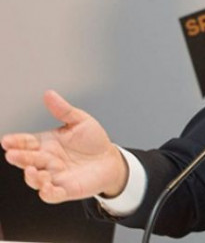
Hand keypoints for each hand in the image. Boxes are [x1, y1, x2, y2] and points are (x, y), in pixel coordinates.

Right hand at [1, 90, 127, 203]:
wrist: (110, 159)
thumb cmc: (94, 141)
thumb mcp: (80, 121)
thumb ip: (63, 110)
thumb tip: (48, 94)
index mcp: (47, 144)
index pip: (27, 142)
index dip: (15, 142)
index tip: (6, 140)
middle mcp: (47, 161)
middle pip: (28, 160)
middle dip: (19, 158)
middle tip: (13, 154)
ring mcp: (54, 176)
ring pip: (36, 179)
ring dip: (32, 177)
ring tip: (32, 170)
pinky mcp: (65, 190)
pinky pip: (52, 195)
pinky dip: (47, 193)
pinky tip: (47, 187)